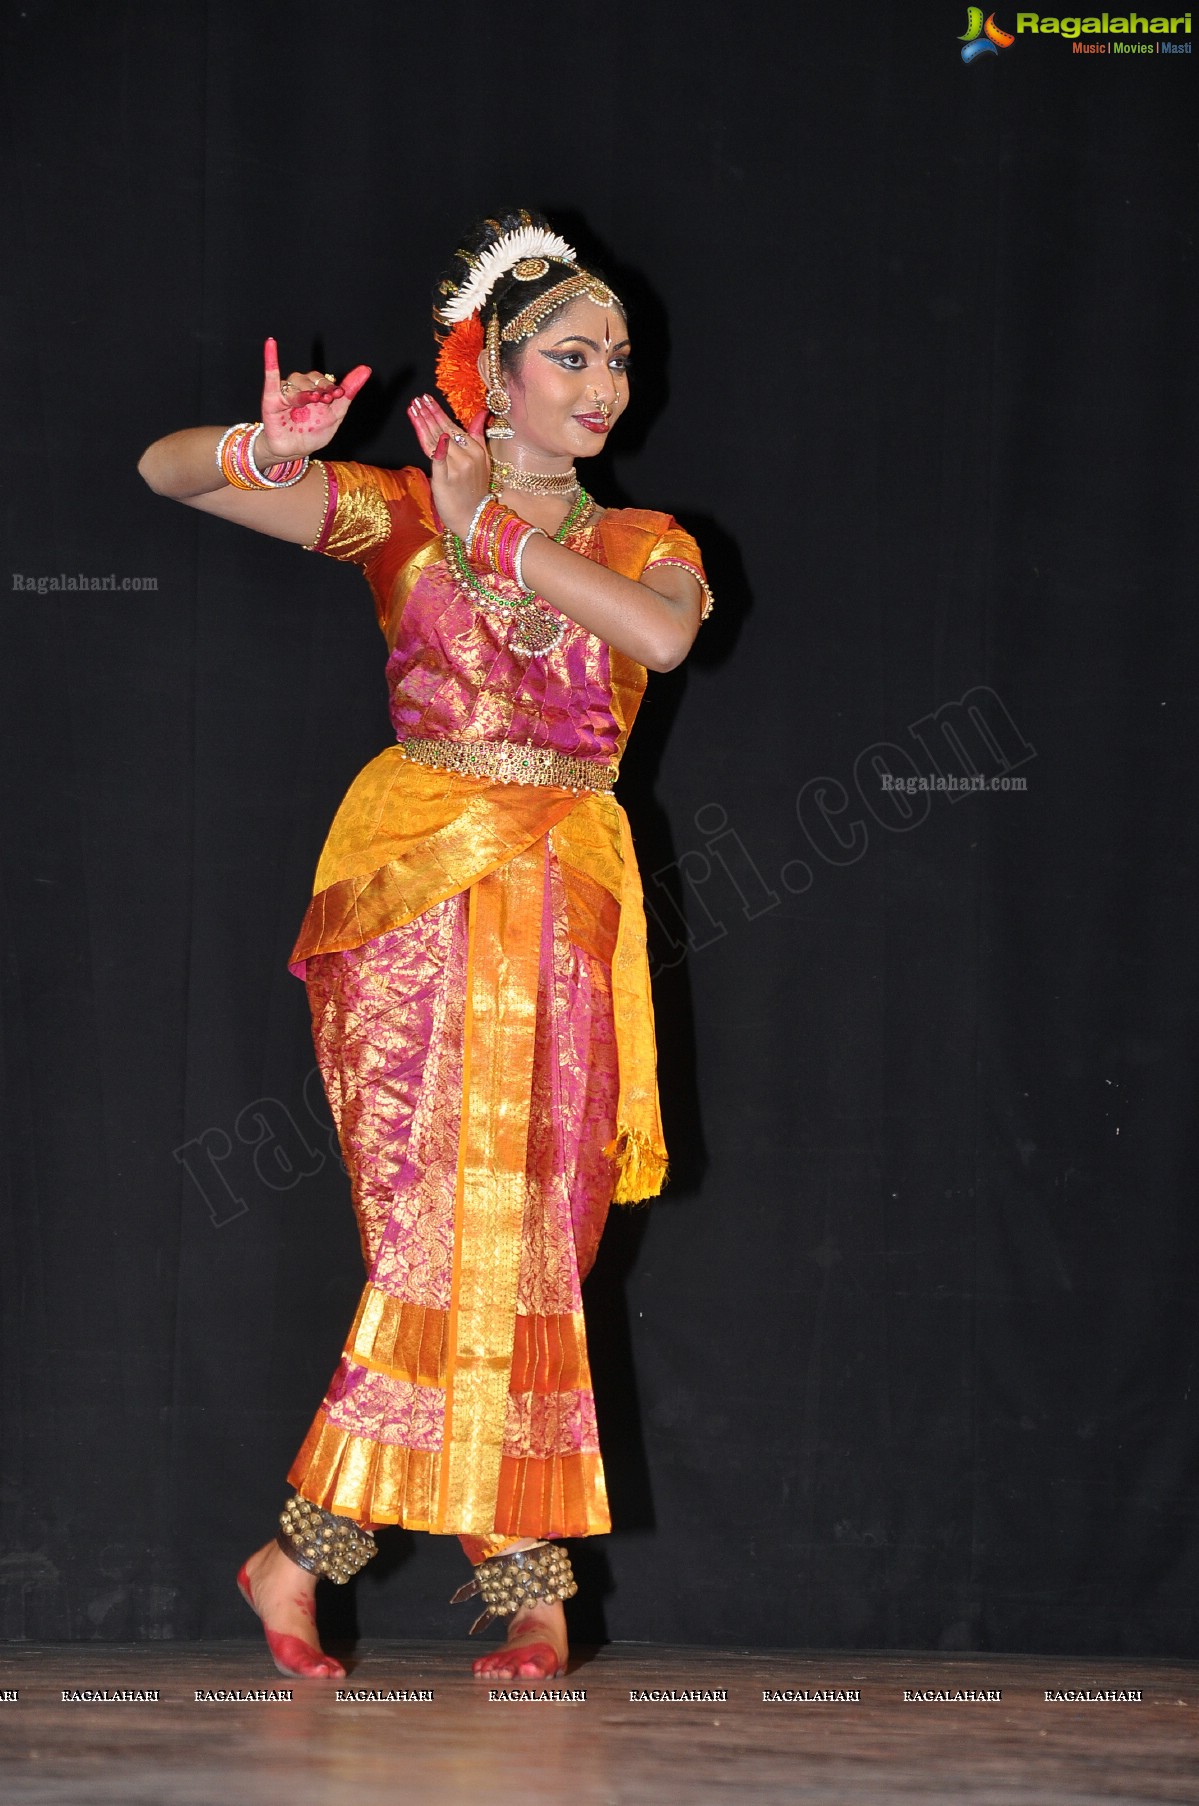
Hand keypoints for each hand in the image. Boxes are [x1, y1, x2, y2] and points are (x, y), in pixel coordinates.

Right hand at [258, 337, 370, 464]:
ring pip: (295, 381)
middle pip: (309, 378)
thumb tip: (366, 369)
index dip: (331, 386)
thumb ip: (349, 391)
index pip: (323, 380)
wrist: (294, 452)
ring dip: (305, 391)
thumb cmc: (312, 433)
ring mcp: (285, 392)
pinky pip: (270, 375)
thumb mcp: (336, 414)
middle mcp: (300, 388)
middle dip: (320, 388)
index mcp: (315, 390)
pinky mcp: (271, 398)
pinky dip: (270, 358)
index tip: (338, 395)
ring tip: (312, 400)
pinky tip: (271, 343)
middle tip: (325, 400)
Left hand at [406, 393, 489, 535]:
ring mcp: (457, 468)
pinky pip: (437, 459)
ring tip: (413, 409)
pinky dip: (434, 446)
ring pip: (436, 442)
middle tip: (417, 400)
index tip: (427, 399)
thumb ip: (478, 436)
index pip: (453, 427)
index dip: (438, 412)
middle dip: (429, 414)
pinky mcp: (445, 480)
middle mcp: (467, 457)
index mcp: (476, 451)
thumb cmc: (474, 491)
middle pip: (443, 430)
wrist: (473, 518)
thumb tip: (482, 413)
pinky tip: (426, 432)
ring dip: (423, 424)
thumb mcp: (483, 462)